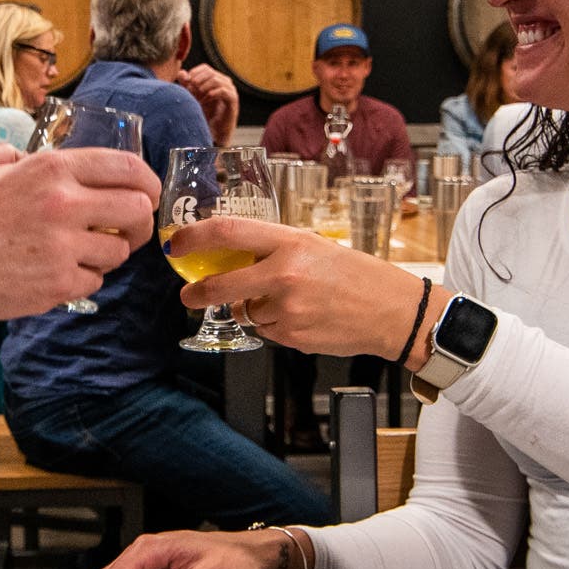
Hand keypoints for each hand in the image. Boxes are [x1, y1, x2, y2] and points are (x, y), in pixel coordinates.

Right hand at [0, 143, 159, 318]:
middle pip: (138, 210)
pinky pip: (94, 283)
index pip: (127, 167)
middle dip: (139, 221)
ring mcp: (63, 248)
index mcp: (51, 168)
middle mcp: (65, 205)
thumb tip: (22, 156)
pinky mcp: (57, 285)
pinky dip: (83, 280)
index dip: (147, 181)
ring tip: (82, 252)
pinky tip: (60, 273)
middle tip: (126, 228)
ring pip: (118, 252)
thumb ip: (9, 153)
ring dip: (107, 253)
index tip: (146, 192)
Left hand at [168, 216, 439, 361]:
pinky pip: (265, 331)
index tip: (176, 245)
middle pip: (220, 285)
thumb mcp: (313, 246)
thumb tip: (228, 255)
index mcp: (290, 243)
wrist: (393, 312)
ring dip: (252, 309)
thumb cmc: (356, 275)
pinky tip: (302, 317)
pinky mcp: (291, 337)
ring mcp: (287, 310)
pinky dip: (274, 326)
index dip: (193, 238)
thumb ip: (272, 249)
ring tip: (290, 302)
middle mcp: (285, 275)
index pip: (227, 232)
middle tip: (189, 294)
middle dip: (197, 293)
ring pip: (245, 312)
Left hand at [176, 63, 239, 145]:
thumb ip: (187, 84)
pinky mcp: (233, 99)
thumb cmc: (204, 112)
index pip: (205, 68)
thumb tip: (181, 73)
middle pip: (210, 73)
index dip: (194, 73)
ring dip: (203, 88)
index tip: (186, 84)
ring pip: (216, 80)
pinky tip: (204, 101)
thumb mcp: (192, 96)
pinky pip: (223, 91)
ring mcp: (231, 90)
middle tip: (190, 91)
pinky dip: (211, 95)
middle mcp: (225, 81)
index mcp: (216, 78)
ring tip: (197, 98)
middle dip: (198, 81)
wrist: (214, 129)